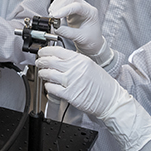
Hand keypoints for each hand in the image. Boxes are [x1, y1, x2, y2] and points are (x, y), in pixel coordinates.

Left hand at [36, 47, 150, 150]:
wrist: (111, 100)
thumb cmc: (103, 84)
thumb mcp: (90, 66)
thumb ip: (76, 62)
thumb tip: (61, 58)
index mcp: (80, 60)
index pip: (58, 51)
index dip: (46, 51)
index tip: (42, 52)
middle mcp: (75, 69)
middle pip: (51, 61)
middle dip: (41, 61)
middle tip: (39, 62)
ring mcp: (72, 82)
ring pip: (49, 74)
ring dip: (42, 73)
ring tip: (42, 74)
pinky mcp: (70, 95)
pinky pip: (52, 89)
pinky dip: (47, 87)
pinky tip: (48, 86)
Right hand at [49, 0, 111, 64]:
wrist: (92, 43)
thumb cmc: (91, 40)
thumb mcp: (80, 38)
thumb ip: (67, 32)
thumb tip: (55, 27)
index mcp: (91, 13)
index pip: (77, 6)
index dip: (65, 10)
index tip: (55, 16)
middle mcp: (85, 7)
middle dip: (60, 5)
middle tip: (52, 15)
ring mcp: (78, 7)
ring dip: (57, 4)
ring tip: (52, 14)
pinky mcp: (72, 9)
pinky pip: (63, 2)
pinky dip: (57, 6)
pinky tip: (53, 12)